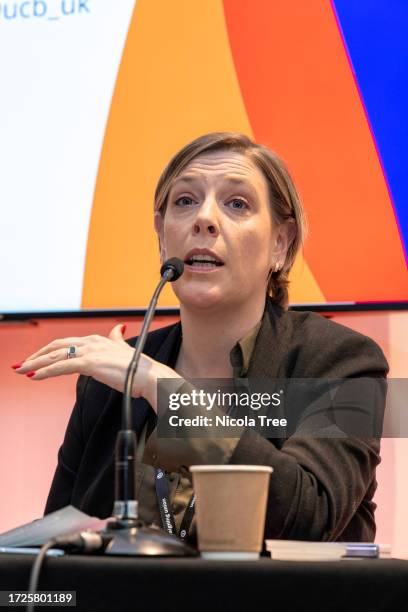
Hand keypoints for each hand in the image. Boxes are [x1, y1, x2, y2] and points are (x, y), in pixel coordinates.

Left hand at [11, 324, 180, 406]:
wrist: (149, 376)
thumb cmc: (138, 368)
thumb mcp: (124, 349)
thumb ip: (116, 339)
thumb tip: (117, 329)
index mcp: (97, 339)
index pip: (66, 343)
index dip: (48, 350)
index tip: (35, 358)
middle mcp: (92, 342)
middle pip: (56, 346)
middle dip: (36, 355)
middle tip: (21, 364)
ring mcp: (91, 352)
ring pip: (56, 356)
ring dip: (36, 363)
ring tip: (22, 370)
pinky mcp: (90, 363)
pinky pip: (62, 367)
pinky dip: (46, 371)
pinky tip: (35, 376)